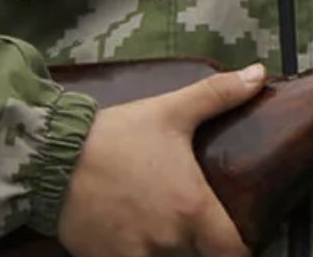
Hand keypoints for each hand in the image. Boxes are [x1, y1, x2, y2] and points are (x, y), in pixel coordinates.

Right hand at [57, 63, 267, 256]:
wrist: (53, 158)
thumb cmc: (119, 135)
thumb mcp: (173, 110)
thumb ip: (219, 94)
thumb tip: (260, 73)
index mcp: (191, 208)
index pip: (232, 253)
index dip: (239, 247)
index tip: (235, 233)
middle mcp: (167, 241)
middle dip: (200, 243)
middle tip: (196, 221)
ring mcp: (134, 256)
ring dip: (169, 249)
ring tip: (162, 222)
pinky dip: (137, 253)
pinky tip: (133, 232)